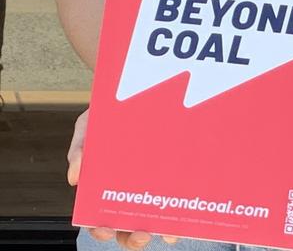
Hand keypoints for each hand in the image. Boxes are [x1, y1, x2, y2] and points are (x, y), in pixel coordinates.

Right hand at [67, 108, 177, 248]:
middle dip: (132, 238)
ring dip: (159, 231)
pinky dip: (179, 212)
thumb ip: (79, 149)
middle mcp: (127, 192)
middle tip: (140, 233)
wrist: (138, 92)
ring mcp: (151, 186)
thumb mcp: (88, 126)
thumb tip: (74, 178)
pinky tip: (184, 213)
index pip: (98, 218)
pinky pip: (177, 201)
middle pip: (126, 229)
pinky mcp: (172, 178)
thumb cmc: (109, 115)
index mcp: (103, 187)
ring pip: (153, 221)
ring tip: (166, 231)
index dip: (100, 230)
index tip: (105, 228)